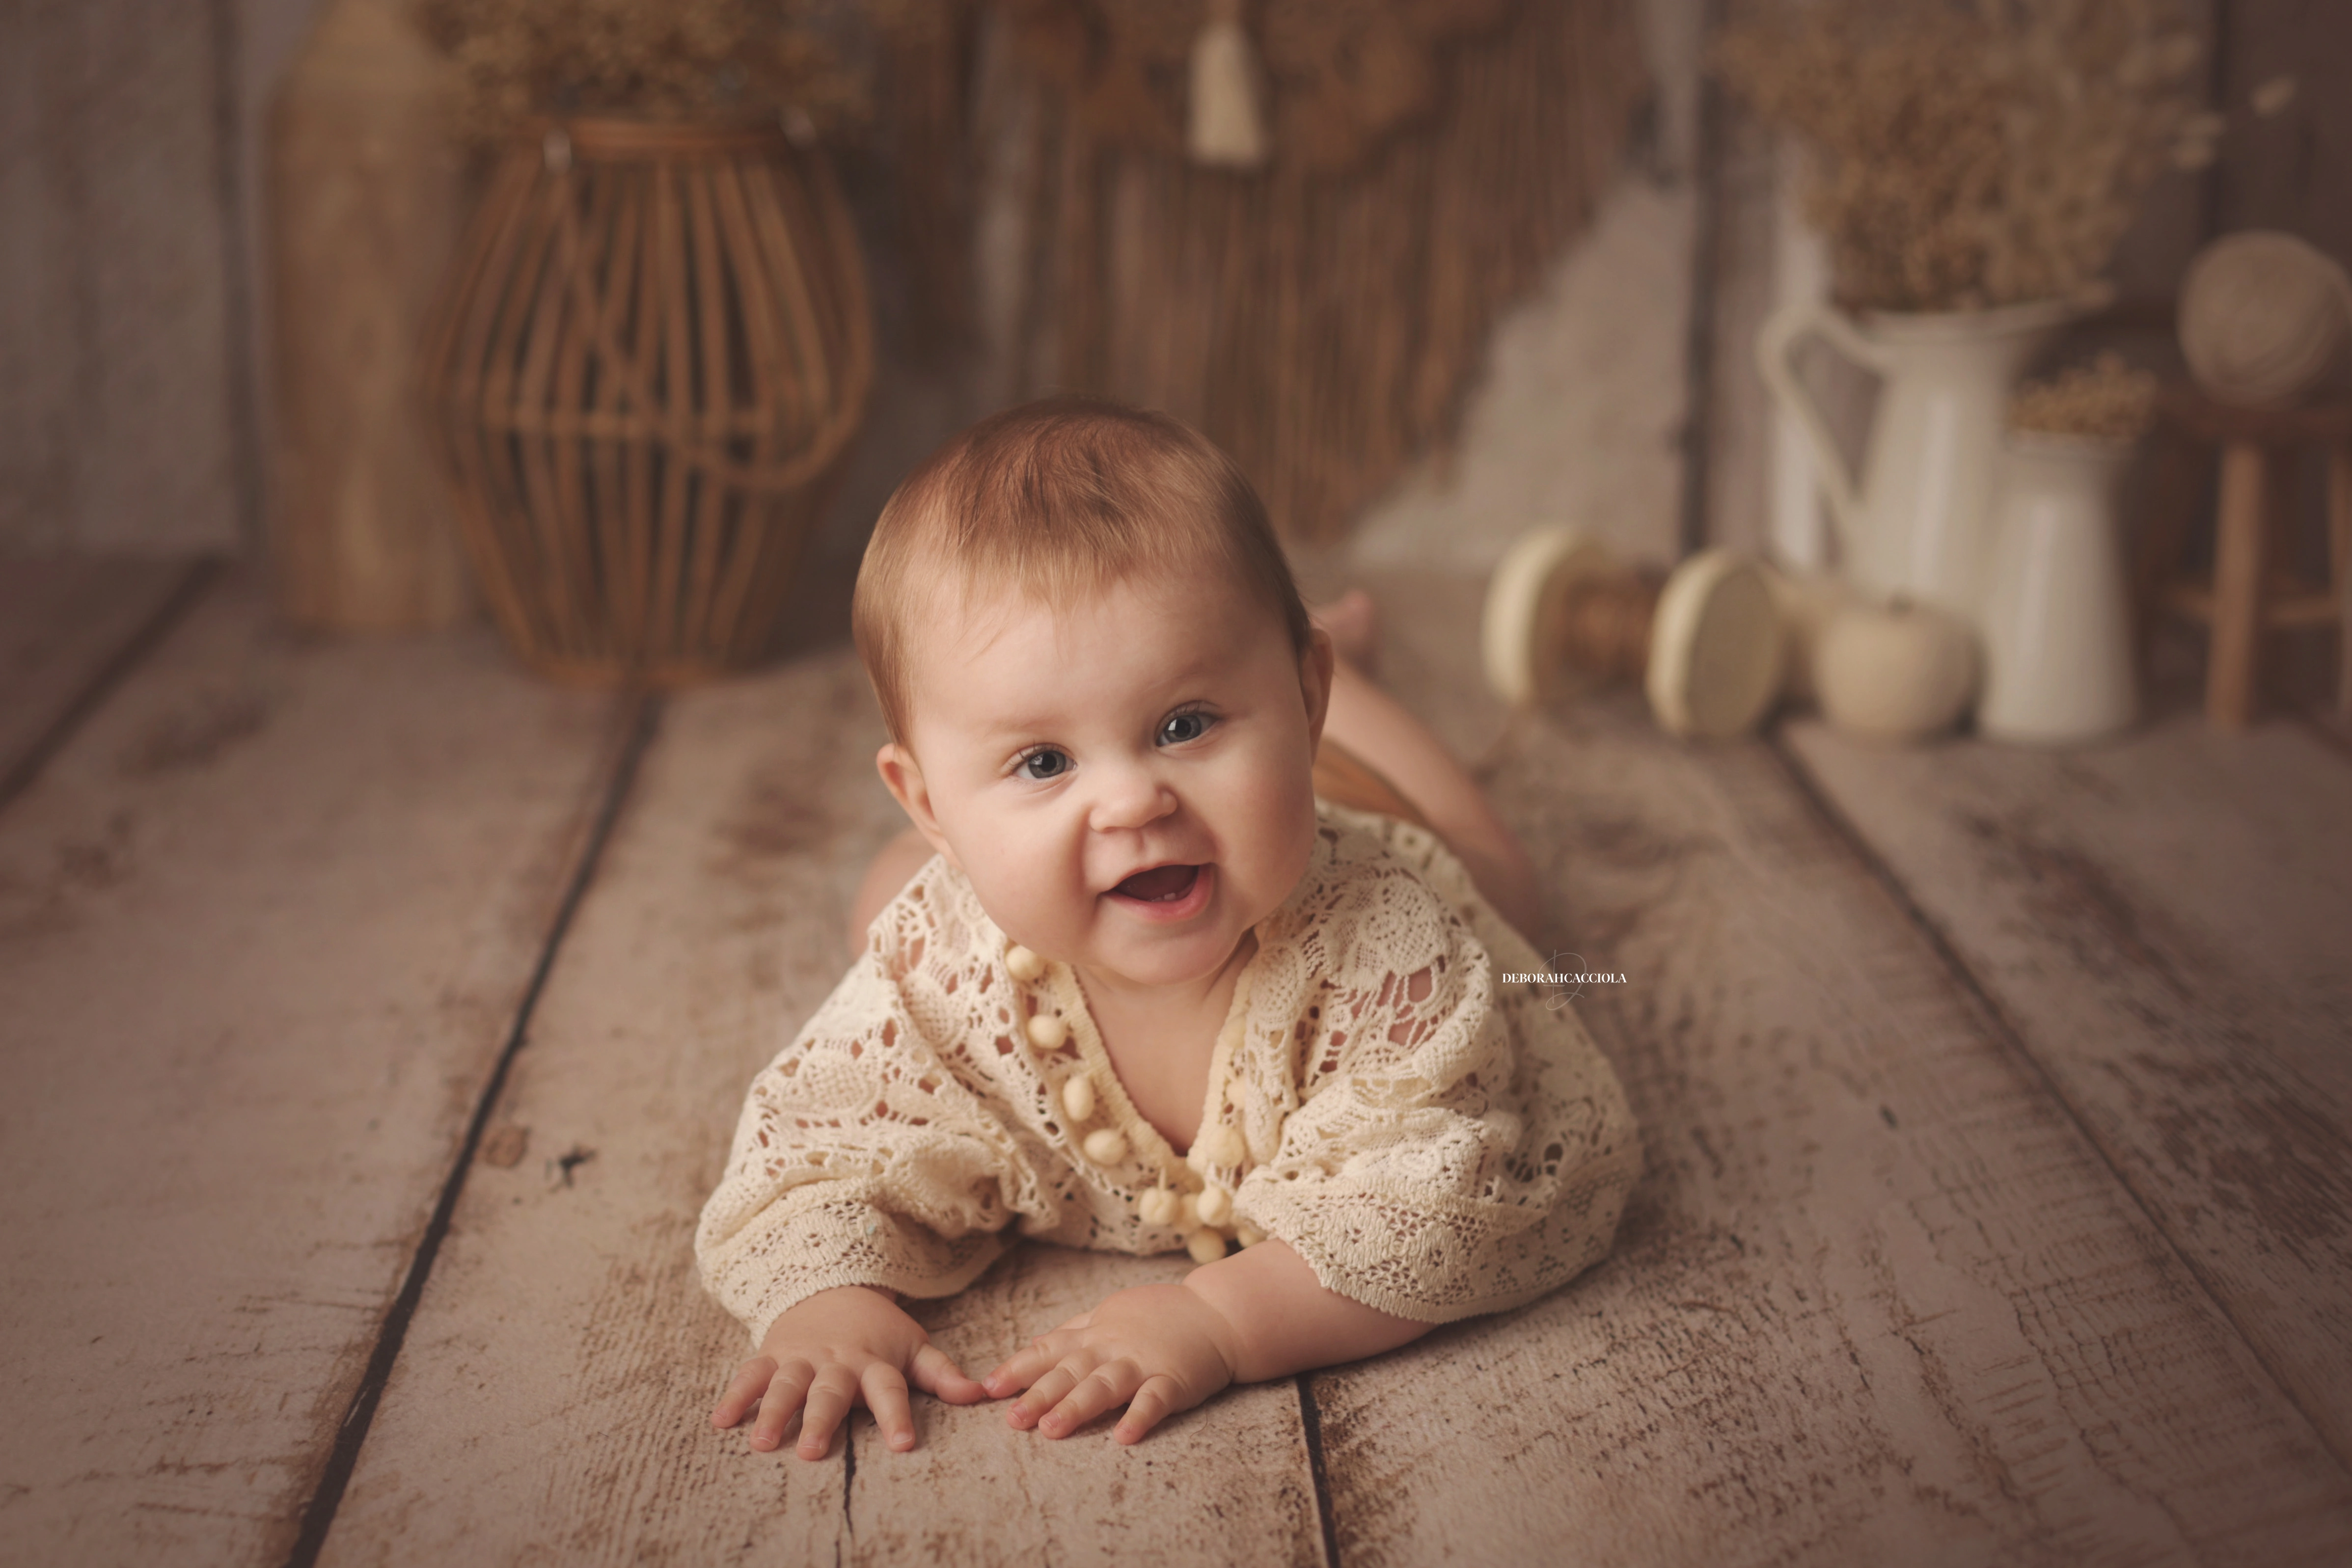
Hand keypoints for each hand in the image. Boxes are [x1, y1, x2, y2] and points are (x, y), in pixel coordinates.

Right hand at [710, 1285, 987, 1457]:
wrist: (832, 1287)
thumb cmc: (877, 1331)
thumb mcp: (913, 1345)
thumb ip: (942, 1374)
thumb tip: (979, 1395)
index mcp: (874, 1362)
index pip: (889, 1389)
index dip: (896, 1416)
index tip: (903, 1444)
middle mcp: (836, 1361)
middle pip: (829, 1392)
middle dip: (821, 1420)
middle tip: (814, 1452)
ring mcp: (801, 1357)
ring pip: (786, 1385)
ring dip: (773, 1412)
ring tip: (762, 1442)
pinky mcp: (772, 1355)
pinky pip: (750, 1374)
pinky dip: (735, 1395)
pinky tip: (721, 1421)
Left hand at [983, 1282, 1242, 1444]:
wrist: (1216, 1313)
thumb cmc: (1160, 1316)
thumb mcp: (1111, 1314)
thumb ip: (1074, 1332)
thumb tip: (1033, 1346)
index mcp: (1095, 1335)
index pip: (1049, 1351)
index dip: (1019, 1368)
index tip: (988, 1388)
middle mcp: (1113, 1348)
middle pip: (1071, 1372)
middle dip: (1040, 1394)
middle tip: (1012, 1420)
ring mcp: (1144, 1363)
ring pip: (1106, 1385)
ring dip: (1078, 1406)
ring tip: (1052, 1429)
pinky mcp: (1174, 1380)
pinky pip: (1155, 1400)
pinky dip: (1140, 1416)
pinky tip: (1124, 1437)